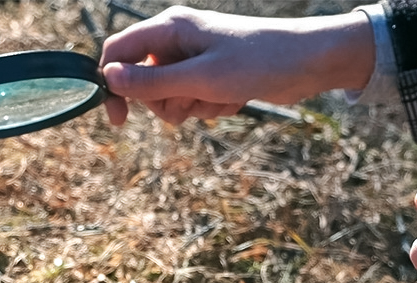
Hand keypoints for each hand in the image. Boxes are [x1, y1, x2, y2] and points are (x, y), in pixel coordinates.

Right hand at [99, 7, 373, 125]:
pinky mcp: (212, 76)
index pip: (118, 52)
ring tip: (221, 98)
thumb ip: (153, 82)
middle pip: (143, 82)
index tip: (119, 121)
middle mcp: (177, 41)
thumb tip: (109, 79)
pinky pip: (194, 101)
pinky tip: (234, 99)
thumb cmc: (257, 62)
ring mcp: (195, 59)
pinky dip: (210, 107)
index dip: (113, 85)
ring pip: (169, 97)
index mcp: (169, 28)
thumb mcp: (201, 79)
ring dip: (192, 108)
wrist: (306, 63)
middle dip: (165, 102)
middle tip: (194, 101)